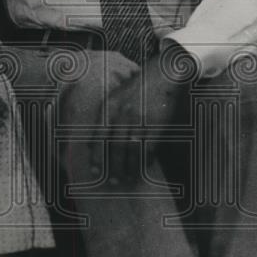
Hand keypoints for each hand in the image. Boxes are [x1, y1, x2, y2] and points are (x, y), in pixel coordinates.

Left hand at [88, 52, 187, 183]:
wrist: (161, 75)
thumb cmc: (137, 87)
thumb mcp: (116, 97)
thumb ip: (106, 116)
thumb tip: (95, 139)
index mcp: (109, 108)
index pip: (98, 137)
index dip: (96, 156)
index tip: (95, 171)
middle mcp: (122, 115)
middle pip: (114, 147)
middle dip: (112, 168)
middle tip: (112, 182)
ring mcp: (139, 120)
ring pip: (131, 151)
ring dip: (128, 168)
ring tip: (127, 179)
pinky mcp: (156, 125)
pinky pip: (148, 148)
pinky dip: (144, 161)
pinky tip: (142, 168)